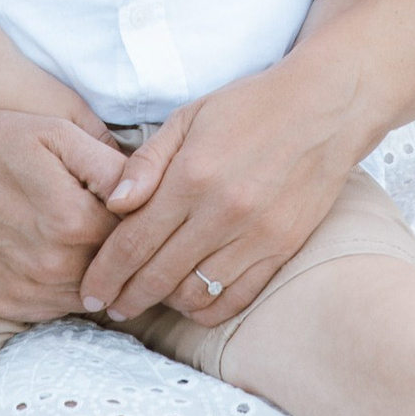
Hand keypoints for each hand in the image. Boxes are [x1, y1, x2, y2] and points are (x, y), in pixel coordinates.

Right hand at [0, 82, 124, 328]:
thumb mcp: (57, 132)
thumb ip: (112, 166)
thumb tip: (150, 194)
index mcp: (73, 223)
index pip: (138, 237)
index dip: (146, 222)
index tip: (146, 209)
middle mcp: (52, 267)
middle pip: (118, 272)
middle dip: (126, 252)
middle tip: (120, 226)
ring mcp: (26, 292)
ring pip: (90, 295)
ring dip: (97, 273)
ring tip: (87, 239)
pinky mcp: (4, 305)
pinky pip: (55, 308)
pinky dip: (64, 287)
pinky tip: (58, 257)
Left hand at [80, 56, 362, 326]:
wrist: (325, 107)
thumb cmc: (250, 107)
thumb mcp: (188, 118)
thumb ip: (147, 163)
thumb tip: (113, 204)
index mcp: (192, 177)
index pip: (134, 242)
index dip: (106, 273)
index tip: (89, 292)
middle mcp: (223, 213)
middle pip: (159, 275)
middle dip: (125, 297)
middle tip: (107, 306)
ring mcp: (257, 236)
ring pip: (196, 293)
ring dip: (164, 303)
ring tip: (147, 298)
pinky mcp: (283, 249)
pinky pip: (238, 297)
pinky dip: (209, 308)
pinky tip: (191, 302)